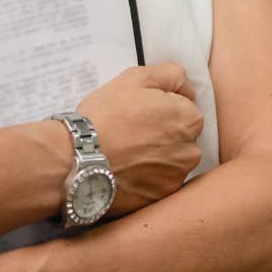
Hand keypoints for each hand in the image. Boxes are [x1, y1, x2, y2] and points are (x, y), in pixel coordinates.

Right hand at [74, 63, 203, 216]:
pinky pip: (158, 181)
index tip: (140, 110)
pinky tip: (126, 167)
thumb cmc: (106, 116)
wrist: (80, 159)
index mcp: (190, 118)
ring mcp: (177, 176)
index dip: (161, 106)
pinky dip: (146, 175)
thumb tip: (186, 87)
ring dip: (156, 155)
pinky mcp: (161, 196)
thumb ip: (170, 74)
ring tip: (126, 150)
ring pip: (171, 160)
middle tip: (131, 130)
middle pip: (181, 136)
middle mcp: (191, 150)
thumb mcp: (136, 77)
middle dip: (162, 132)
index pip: (185, 108)